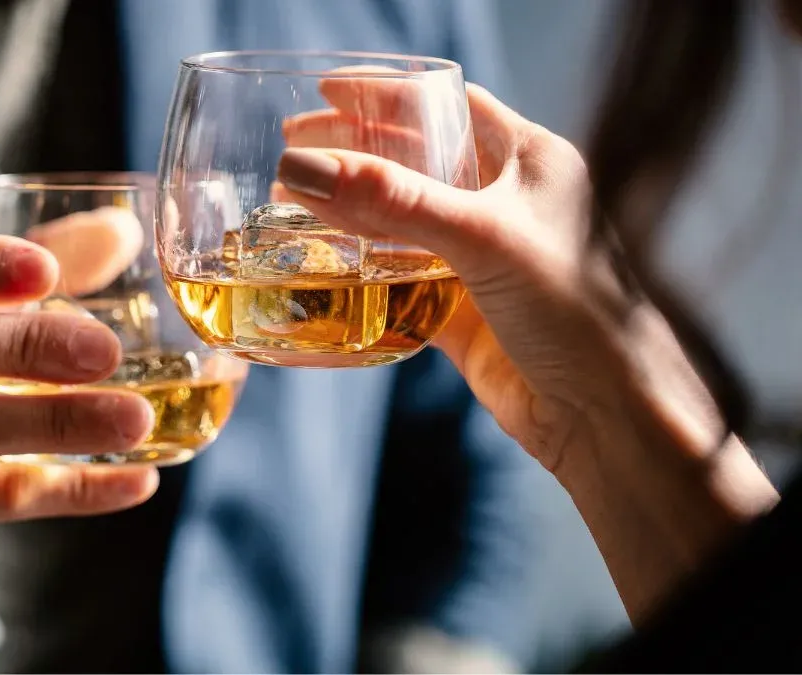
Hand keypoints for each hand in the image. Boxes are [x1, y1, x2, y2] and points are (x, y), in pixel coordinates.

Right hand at [275, 76, 777, 619]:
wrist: (605, 415)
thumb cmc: (576, 311)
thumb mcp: (483, 238)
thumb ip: (392, 200)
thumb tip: (302, 165)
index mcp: (530, 161)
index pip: (448, 105)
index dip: (386, 94)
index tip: (324, 92)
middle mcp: (506, 203)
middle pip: (416, 159)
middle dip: (356, 150)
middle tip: (293, 147)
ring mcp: (483, 259)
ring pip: (402, 221)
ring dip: (351, 212)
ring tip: (290, 202)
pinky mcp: (463, 310)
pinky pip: (399, 280)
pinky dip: (361, 272)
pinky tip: (322, 266)